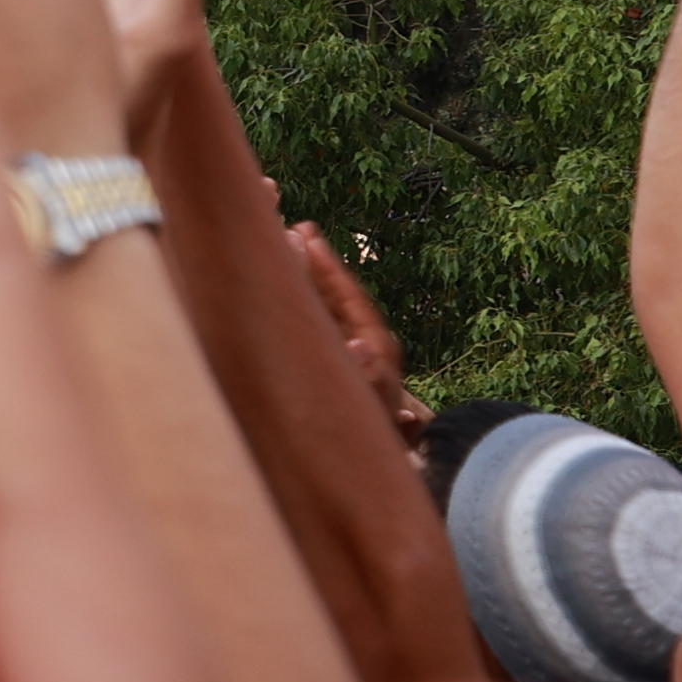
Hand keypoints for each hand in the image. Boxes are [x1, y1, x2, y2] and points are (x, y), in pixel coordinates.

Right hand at [287, 221, 427, 451]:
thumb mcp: (375, 406)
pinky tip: (294, 287)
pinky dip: (311, 300)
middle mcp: (369, 341)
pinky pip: (327, 320)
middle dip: (320, 264)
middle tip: (299, 228)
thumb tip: (361, 345)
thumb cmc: (378, 431)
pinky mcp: (347, 358)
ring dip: (313, 278)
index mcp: (377, 346)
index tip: (309, 237)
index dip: (329, 268)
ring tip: (293, 245)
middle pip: (341, 294)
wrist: (388, 453)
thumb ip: (368, 377)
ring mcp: (359, 349)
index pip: (350, 297)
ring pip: (333, 305)